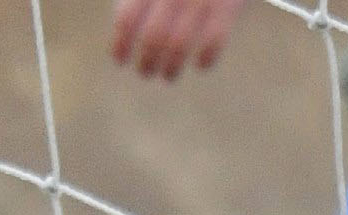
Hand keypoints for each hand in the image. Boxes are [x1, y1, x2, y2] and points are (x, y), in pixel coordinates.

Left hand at [106, 0, 240, 75]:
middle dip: (147, 62)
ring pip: (180, 45)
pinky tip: (203, 64)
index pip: (127, 19)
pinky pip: (215, 40)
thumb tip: (122, 25)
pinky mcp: (227, 6)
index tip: (120, 60)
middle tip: (146, 72)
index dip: (121, 44)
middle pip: (153, 38)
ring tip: (168, 75)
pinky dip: (207, 58)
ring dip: (171, 67)